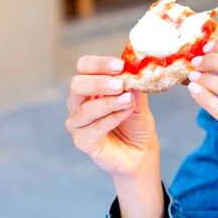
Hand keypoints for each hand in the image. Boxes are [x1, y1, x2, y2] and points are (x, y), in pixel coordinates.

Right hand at [66, 56, 159, 176]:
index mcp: (90, 87)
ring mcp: (78, 123)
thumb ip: (134, 88)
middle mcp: (79, 103)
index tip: (119, 65)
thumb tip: (133, 73)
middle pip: (77, 84)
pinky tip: (124, 114)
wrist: (141, 153)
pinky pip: (93, 128)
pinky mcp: (83, 141)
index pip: (84, 67)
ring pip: (84, 108)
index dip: (99, 64)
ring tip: (127, 101)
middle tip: (120, 84)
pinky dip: (111, 119)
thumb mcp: (139, 102)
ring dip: (108, 103)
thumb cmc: (136, 125)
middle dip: (99, 82)